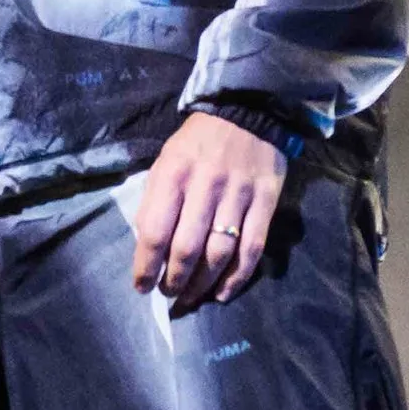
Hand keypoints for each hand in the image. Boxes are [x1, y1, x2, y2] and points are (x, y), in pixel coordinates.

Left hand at [132, 112, 288, 311]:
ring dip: (202, 285)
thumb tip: (147, 245)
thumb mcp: (166, 161)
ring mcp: (239, 195)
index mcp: (174, 174)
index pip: (156, 231)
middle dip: (174, 281)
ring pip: (220, 254)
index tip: (142, 286)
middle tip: (168, 294)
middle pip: (188, 249)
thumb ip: (155, 200)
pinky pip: (252, 249)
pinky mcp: (266, 201)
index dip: (146, 266)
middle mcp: (206, 185)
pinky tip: (223, 293)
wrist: (248, 112)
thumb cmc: (198, 142)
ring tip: (190, 298)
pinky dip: (237, 277)